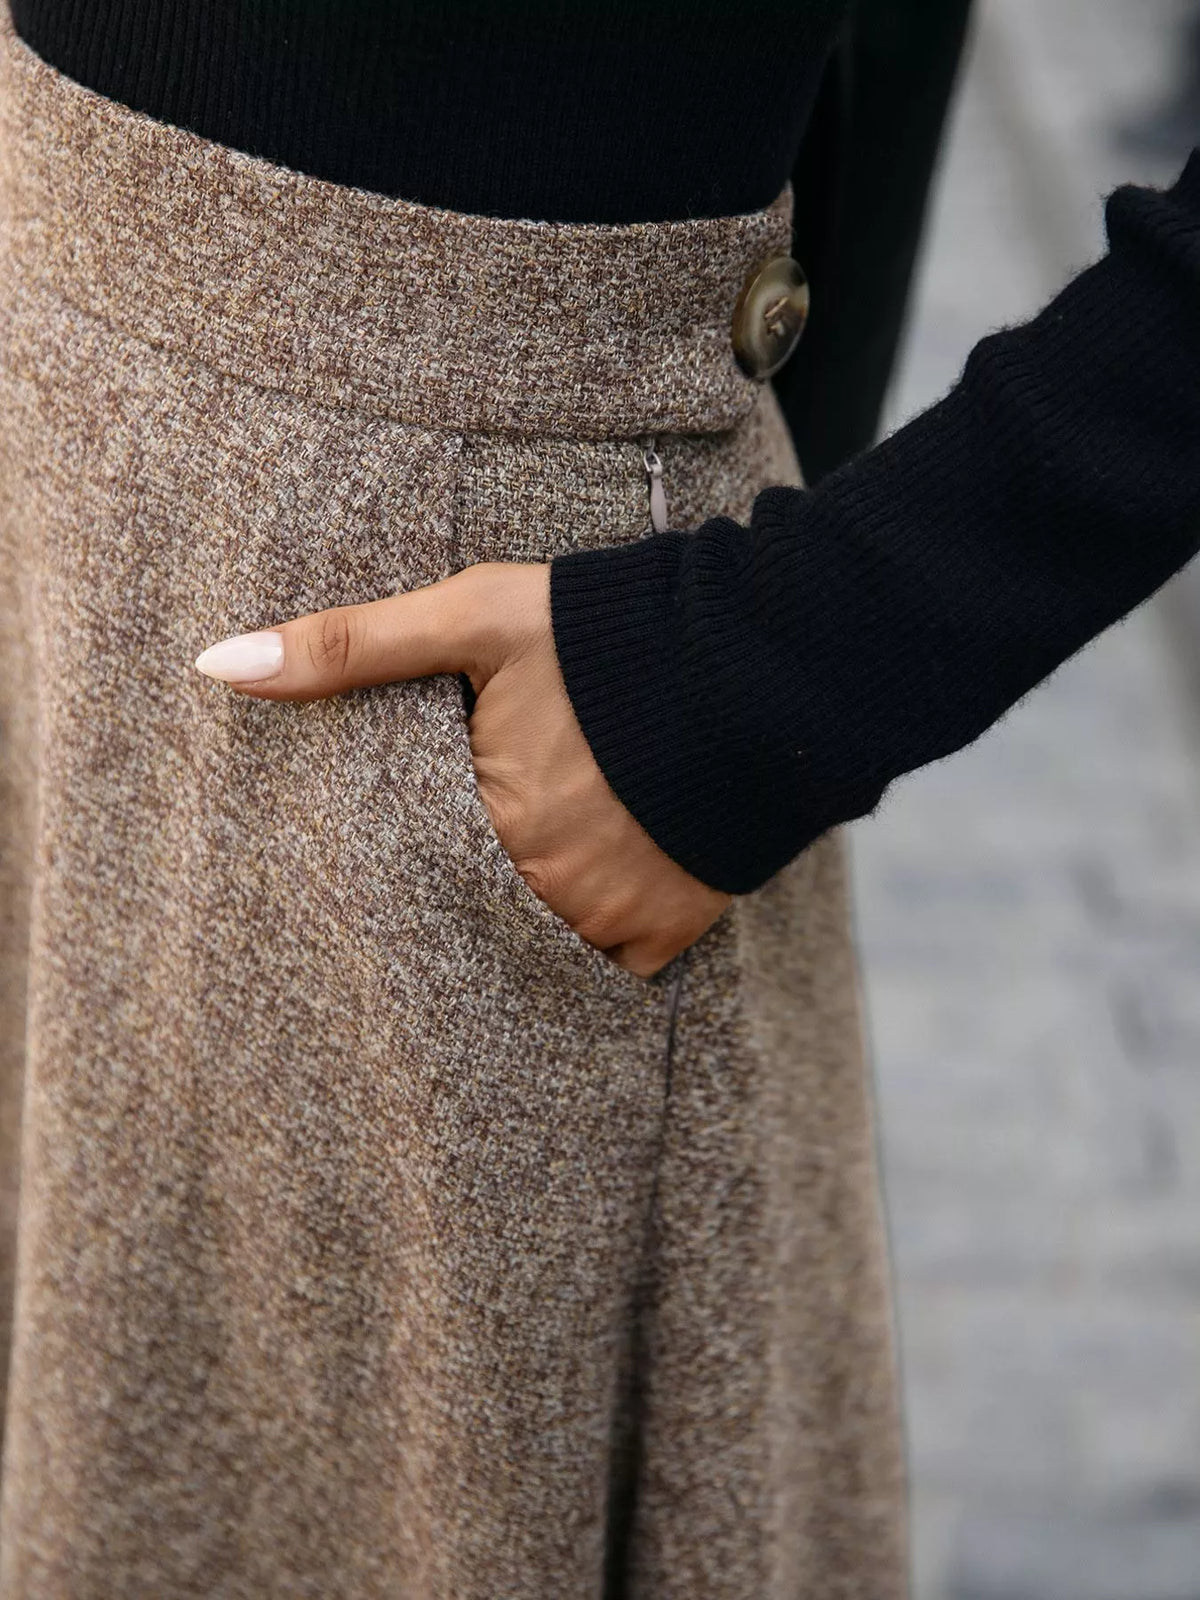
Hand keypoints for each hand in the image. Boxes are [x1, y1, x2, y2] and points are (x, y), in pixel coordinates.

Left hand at [193, 562, 731, 976]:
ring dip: (525, 916)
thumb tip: (215, 664)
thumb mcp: (469, 618)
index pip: (411, 874)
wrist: (752, 657)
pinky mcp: (670, 927)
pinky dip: (594, 942)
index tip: (418, 837)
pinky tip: (589, 892)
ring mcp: (610, 916)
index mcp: (488, 823)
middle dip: (468, 890)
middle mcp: (545, 888)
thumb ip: (346, 646)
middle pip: (474, 914)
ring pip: (536, 947)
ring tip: (531, 873)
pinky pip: (612, 969)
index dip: (406, 858)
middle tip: (483, 853)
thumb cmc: (601, 633)